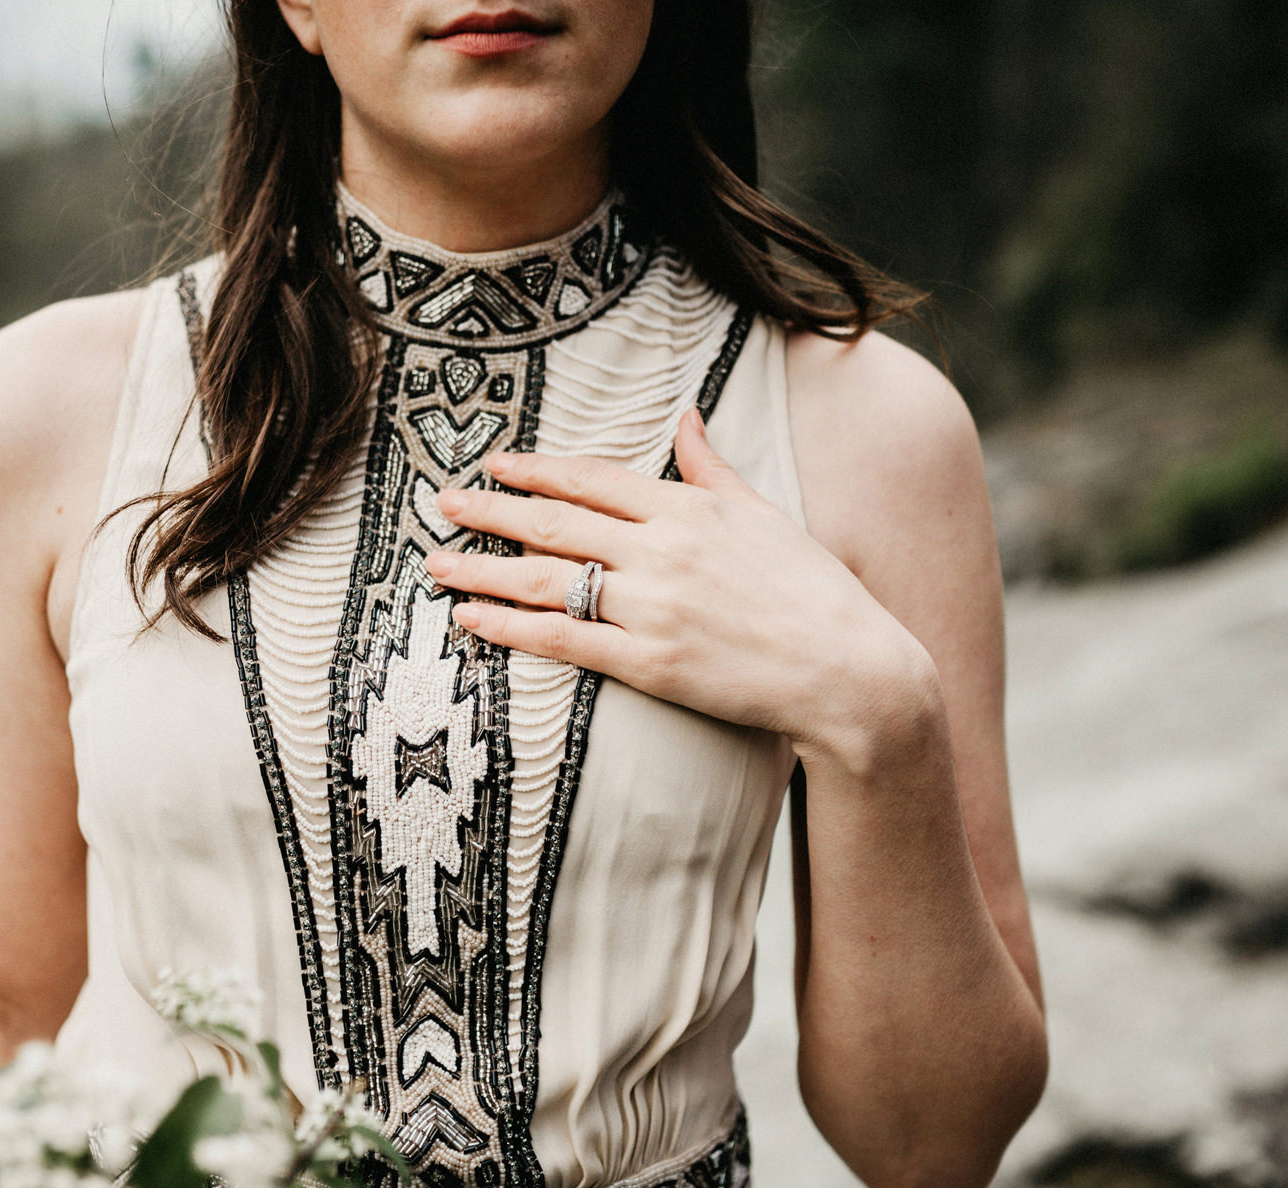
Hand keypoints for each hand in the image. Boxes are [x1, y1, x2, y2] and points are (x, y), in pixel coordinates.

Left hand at [427, 410, 941, 773]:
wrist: (851, 672)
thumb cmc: (815, 593)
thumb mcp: (766, 514)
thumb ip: (714, 467)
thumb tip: (686, 415)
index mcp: (691, 508)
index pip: (596, 479)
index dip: (539, 471)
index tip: (495, 465)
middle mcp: (665, 550)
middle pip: (558, 523)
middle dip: (492, 511)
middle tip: (443, 502)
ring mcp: (654, 608)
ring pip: (549, 579)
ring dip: (484, 567)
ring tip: (436, 561)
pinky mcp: (650, 664)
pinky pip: (563, 639)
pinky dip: (510, 625)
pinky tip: (471, 617)